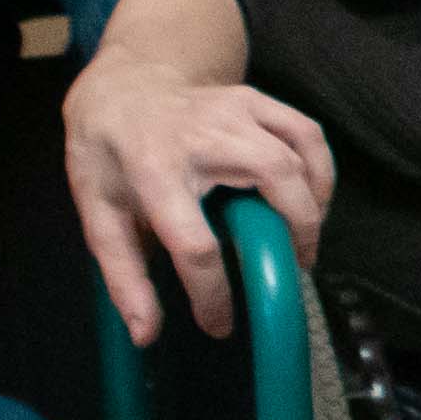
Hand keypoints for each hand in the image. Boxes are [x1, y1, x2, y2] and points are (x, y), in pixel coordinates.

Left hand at [65, 47, 336, 338]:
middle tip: (292, 271)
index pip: (194, 244)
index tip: (221, 325)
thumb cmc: (108, 156)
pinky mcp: (256, 99)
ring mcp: (234, 110)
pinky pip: (308, 133)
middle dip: (297, 232)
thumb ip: (123, 276)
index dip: (213, 293)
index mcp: (152, 170)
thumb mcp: (98, 214)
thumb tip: (147, 335)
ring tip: (305, 240)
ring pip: (299, 154)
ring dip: (313, 204)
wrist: (122, 85)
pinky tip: (312, 199)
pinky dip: (322, 170)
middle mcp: (201, 135)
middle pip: (274, 180)